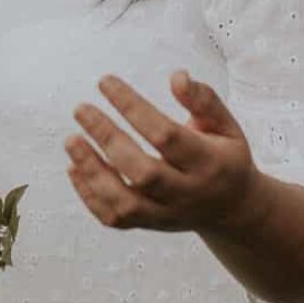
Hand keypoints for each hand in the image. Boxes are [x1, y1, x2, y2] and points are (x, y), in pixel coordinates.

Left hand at [65, 71, 258, 234]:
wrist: (232, 208)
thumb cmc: (224, 156)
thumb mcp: (226, 124)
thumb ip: (203, 100)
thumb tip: (177, 77)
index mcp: (209, 163)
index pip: (166, 136)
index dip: (133, 108)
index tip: (106, 83)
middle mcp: (188, 193)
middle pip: (143, 173)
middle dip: (108, 139)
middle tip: (81, 109)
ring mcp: (167, 214)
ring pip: (125, 204)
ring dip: (92, 171)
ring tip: (71, 140)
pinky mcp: (150, 226)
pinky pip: (115, 219)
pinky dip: (89, 196)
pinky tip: (74, 167)